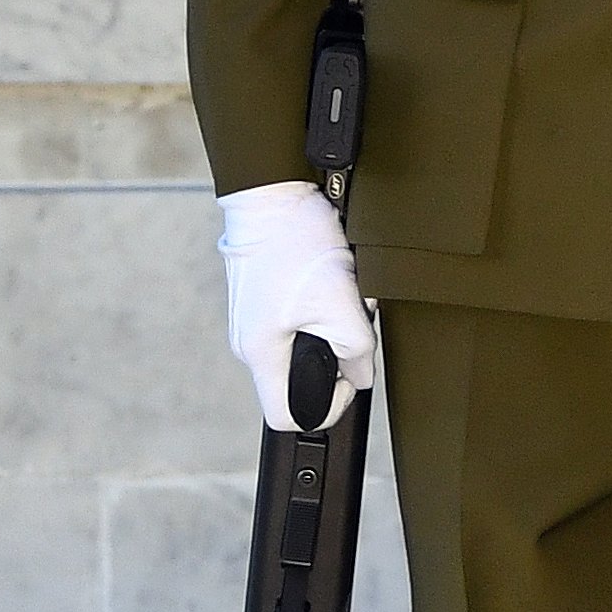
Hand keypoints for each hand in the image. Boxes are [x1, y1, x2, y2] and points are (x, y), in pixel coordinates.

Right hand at [218, 181, 375, 432]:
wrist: (272, 194)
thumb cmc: (294, 241)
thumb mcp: (339, 301)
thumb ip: (357, 349)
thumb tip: (362, 375)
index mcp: (261, 354)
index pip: (286, 416)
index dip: (325, 408)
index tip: (347, 379)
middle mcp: (249, 344)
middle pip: (296, 380)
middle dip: (332, 361)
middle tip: (350, 328)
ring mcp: (252, 321)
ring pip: (297, 349)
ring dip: (327, 331)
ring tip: (339, 299)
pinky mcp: (260, 300)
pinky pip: (292, 323)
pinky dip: (316, 311)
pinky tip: (327, 283)